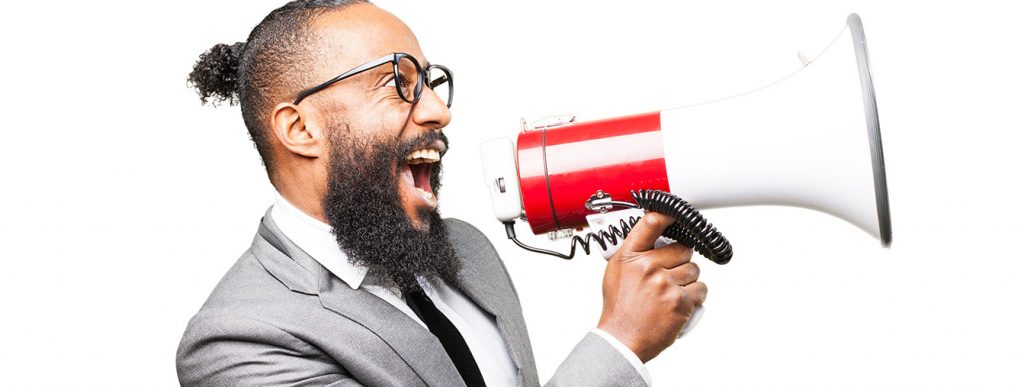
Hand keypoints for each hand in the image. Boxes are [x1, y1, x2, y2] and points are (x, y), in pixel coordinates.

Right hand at [597, 212, 706, 362]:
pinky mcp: (681, 302)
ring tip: (672, 292)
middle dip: (680, 261)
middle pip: (683, 249)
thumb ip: (634, 252)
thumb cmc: (619, 308)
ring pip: (694, 270)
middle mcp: (648, 267)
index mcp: (630, 257)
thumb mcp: (616, 272)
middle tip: (669, 274)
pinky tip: (680, 302)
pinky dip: (694, 296)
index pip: (651, 224)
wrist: (622, 339)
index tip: (676, 214)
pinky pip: (701, 289)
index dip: (668, 215)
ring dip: (688, 280)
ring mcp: (666, 284)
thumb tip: (654, 236)